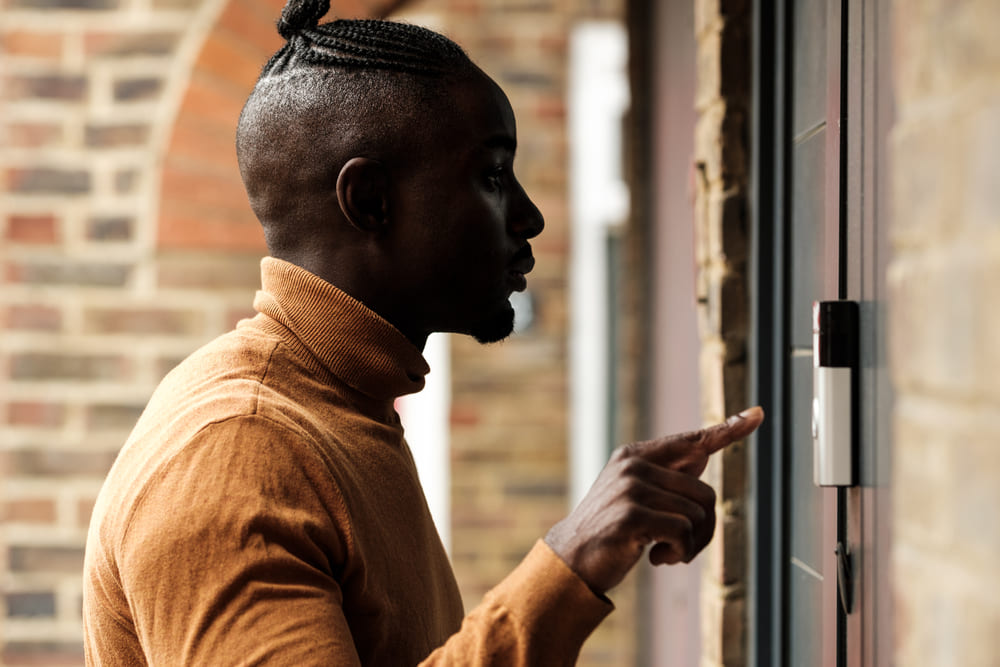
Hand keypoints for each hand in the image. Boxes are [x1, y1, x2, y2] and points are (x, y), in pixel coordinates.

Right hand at [544, 407, 763, 594]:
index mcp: (635, 455)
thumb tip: (703, 451)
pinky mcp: (632, 514)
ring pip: (697, 516)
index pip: (691, 440)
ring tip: (663, 553)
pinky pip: (683, 532)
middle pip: (705, 494)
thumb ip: (665, 477)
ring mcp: (631, 487)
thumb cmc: (611, 532)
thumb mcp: (635, 496)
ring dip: (689, 546)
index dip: (729, 429)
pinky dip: (678, 553)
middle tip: (681, 548)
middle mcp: (633, 465)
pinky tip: (656, 559)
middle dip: (703, 530)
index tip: (758, 414)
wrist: (571, 560)